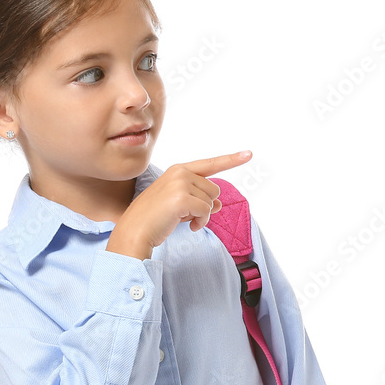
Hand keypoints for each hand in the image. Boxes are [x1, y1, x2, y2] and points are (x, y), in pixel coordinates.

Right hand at [114, 150, 252, 248]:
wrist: (136, 231)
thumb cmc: (155, 219)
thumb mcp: (180, 206)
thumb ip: (199, 199)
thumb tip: (219, 204)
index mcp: (178, 170)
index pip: (210, 164)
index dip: (231, 160)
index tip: (249, 154)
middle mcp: (180, 173)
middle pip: (214, 189)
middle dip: (206, 205)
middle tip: (189, 216)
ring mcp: (180, 184)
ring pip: (211, 201)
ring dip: (204, 216)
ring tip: (187, 221)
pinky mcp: (181, 198)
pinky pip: (206, 211)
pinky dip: (201, 222)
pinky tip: (190, 227)